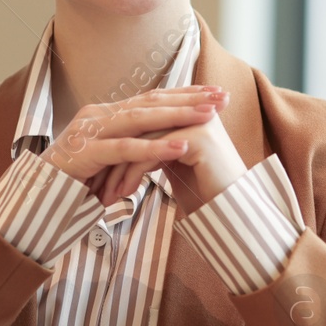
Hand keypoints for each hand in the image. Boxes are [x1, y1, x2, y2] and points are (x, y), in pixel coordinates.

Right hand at [41, 86, 228, 204]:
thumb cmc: (74, 184)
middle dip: (190, 99)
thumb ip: (131, 152)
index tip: (214, 93)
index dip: (183, 94)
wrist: (34, 201)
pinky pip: (125, 149)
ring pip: (141, 119)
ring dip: (178, 116)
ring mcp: (90, 132)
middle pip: (151, 102)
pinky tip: (181, 146)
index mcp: (106, 115)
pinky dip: (155, 148)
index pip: (151, 99)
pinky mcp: (86, 153)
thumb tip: (164, 149)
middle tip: (222, 96)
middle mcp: (99, 116)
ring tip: (209, 115)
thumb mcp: (109, 163)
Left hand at [112, 90, 248, 217]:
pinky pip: (155, 151)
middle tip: (94, 179)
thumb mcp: (174, 163)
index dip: (120, 144)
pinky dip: (134, 171)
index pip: (145, 122)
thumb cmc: (203, 193)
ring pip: (145, 138)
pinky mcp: (199, 137)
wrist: (230, 213)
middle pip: (141, 128)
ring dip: (120, 167)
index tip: (99, 168)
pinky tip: (124, 191)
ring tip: (106, 192)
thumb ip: (157, 146)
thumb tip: (127, 142)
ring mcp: (199, 121)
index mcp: (189, 113)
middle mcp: (196, 112)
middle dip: (114, 156)